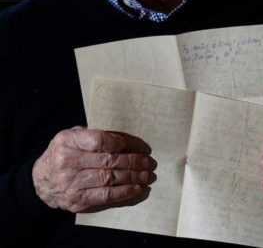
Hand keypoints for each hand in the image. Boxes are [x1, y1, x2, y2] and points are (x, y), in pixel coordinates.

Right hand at [32, 126, 154, 212]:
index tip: (127, 144)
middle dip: (131, 161)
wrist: (41, 181)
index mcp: (67, 141)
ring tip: (145, 174)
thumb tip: (121, 141)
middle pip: (107, 161)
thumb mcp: (70, 136)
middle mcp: (67, 162)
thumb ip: (91, 135)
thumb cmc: (62, 153)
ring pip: (109, 179)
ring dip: (131, 177)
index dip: (116, 142)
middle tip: (146, 161)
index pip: (97, 140)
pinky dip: (124, 192)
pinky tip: (135, 187)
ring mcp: (72, 184)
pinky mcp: (77, 200)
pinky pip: (105, 196)